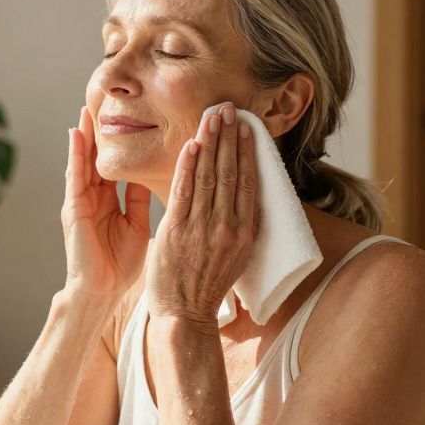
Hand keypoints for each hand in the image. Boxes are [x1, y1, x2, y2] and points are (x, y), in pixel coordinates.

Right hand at [61, 105, 152, 299]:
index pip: (114, 164)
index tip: (127, 118)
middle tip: (101, 102)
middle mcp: (92, 198)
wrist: (102, 291)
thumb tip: (148, 174)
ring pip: (83, 161)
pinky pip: (75, 176)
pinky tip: (76, 135)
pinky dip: (75, 155)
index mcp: (109, 201)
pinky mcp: (74, 209)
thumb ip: (138, 199)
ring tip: (86, 109)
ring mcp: (80, 202)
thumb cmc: (119, 265)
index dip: (119, 143)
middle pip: (95, 157)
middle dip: (98, 132)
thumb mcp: (136, 224)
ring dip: (84, 136)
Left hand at [146, 102, 258, 325]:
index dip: (247, 151)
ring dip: (210, 143)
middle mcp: (226, 228)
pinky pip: (184, 191)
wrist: (184, 314)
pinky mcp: (176, 231)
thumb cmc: (207, 284)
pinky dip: (188, 165)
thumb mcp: (236, 255)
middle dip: (229, 138)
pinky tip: (192, 144)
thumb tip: (243, 197)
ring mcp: (201, 228)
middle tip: (228, 110)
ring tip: (212, 118)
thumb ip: (238, 225)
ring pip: (208, 177)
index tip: (246, 127)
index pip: (247, 182)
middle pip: (229, 173)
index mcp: (244, 232)